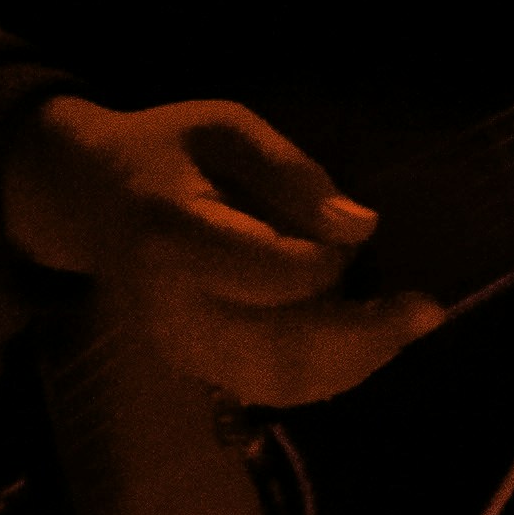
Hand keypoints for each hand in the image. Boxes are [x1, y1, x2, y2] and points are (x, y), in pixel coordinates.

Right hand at [0, 94, 448, 407]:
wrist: (88, 199)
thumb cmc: (164, 151)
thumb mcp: (225, 127)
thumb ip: (291, 172)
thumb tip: (362, 230)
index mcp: (174, 237)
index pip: (270, 274)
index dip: (327, 264)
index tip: (354, 234)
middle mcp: (173, 308)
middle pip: (281, 349)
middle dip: (365, 337)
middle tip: (425, 309)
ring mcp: (180, 347)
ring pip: (281, 382)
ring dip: (355, 362)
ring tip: (403, 324)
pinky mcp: (193, 366)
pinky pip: (269, 387)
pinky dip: (326, 372)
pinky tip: (362, 340)